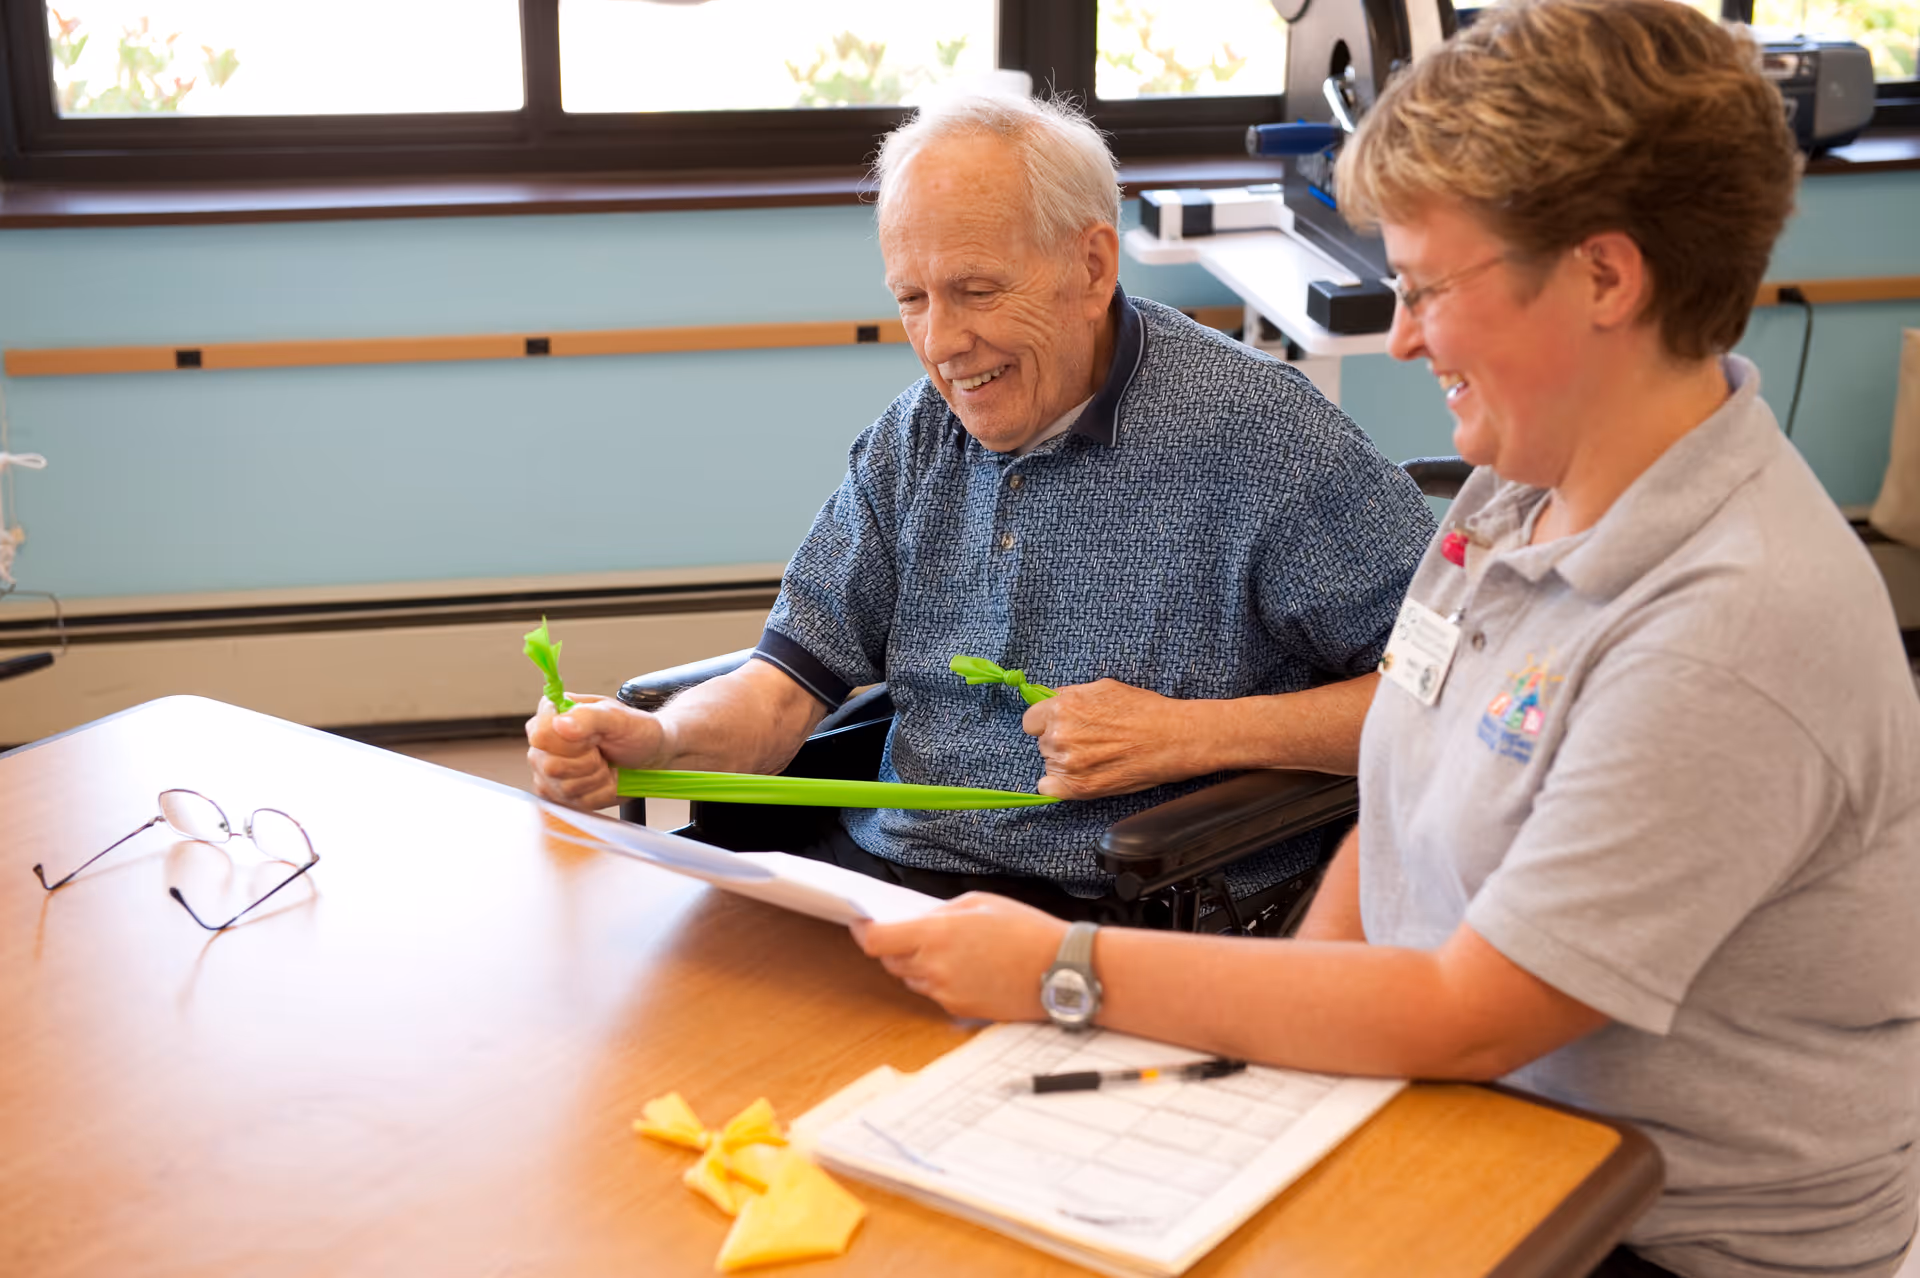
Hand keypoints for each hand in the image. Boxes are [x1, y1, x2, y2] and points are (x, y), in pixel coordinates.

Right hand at [524, 692, 667, 810]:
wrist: (648, 756)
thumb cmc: (633, 732)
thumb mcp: (617, 718)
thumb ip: (588, 717)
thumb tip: (560, 724)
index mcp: (552, 715)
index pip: (541, 735)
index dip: (570, 744)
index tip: (593, 739)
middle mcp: (543, 744)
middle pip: (551, 766)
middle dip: (588, 762)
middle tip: (602, 752)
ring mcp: (547, 772)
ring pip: (566, 787)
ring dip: (596, 778)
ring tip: (605, 764)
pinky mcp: (558, 794)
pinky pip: (576, 804)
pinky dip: (599, 794)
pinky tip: (604, 779)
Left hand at [851, 893, 1067, 1021]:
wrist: (1060, 971)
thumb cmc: (1027, 931)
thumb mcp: (980, 903)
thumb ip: (940, 913)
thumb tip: (917, 921)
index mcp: (936, 935)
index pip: (876, 941)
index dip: (862, 932)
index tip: (861, 923)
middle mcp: (935, 968)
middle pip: (890, 962)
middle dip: (894, 946)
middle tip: (914, 931)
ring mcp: (946, 994)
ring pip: (912, 979)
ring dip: (918, 964)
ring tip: (951, 948)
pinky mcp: (959, 1011)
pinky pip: (935, 994)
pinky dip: (939, 980)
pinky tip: (967, 967)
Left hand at [1021, 679, 1198, 798]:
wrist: (1173, 738)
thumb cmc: (1144, 710)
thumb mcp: (1103, 688)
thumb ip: (1071, 695)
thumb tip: (1050, 699)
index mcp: (1062, 708)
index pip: (1030, 721)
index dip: (1045, 723)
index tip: (1058, 726)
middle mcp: (1059, 736)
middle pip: (1042, 743)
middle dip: (1060, 741)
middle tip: (1090, 740)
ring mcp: (1068, 764)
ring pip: (1050, 763)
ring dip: (1065, 761)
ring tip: (1097, 756)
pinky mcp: (1079, 788)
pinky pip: (1048, 788)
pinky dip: (1058, 785)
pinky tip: (1079, 777)